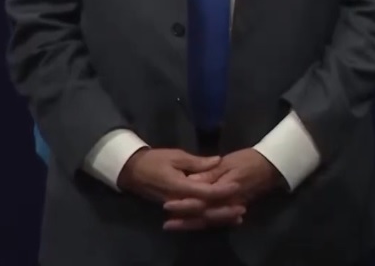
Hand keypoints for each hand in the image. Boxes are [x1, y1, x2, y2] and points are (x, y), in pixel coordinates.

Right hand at [118, 148, 245, 229]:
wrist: (132, 171)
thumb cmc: (154, 160)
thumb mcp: (176, 156)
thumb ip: (198, 162)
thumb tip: (218, 161)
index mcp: (179, 187)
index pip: (204, 192)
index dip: (222, 190)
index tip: (237, 185)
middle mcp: (178, 201)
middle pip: (204, 210)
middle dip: (223, 211)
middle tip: (242, 209)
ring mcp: (176, 207)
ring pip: (199, 216)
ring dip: (218, 217)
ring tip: (237, 217)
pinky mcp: (175, 208)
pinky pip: (193, 215)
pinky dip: (208, 217)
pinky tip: (221, 217)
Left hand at [161, 149, 281, 231]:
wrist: (273, 164)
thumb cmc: (250, 159)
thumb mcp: (228, 162)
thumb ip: (209, 173)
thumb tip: (189, 182)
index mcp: (225, 189)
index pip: (201, 200)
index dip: (184, 204)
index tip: (167, 205)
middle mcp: (229, 202)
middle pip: (203, 216)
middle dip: (185, 221)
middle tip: (167, 225)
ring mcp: (233, 206)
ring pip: (210, 220)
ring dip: (192, 224)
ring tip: (175, 226)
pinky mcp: (235, 207)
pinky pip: (219, 219)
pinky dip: (207, 223)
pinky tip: (196, 224)